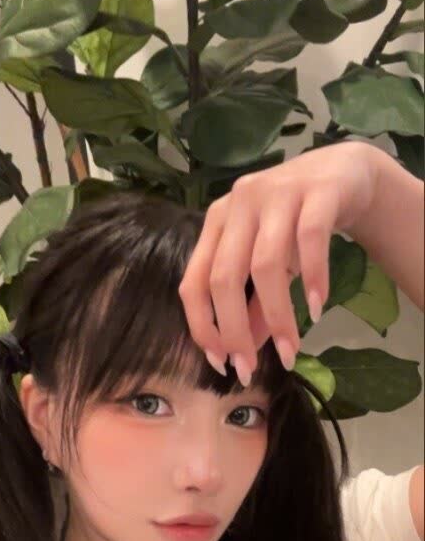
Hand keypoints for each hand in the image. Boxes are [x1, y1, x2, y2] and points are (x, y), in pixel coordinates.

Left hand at [178, 140, 379, 383]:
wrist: (345, 173)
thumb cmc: (296, 224)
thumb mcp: (271, 265)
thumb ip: (254, 303)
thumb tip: (245, 349)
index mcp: (217, 223)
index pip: (195, 282)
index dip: (203, 327)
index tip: (221, 364)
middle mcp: (239, 204)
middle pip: (225, 277)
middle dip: (234, 330)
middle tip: (250, 368)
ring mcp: (276, 193)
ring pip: (266, 264)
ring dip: (277, 315)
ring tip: (291, 349)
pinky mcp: (317, 191)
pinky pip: (311, 239)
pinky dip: (313, 278)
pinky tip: (317, 307)